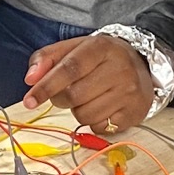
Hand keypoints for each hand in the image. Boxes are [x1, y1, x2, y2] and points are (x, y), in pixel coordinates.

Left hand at [22, 34, 153, 133]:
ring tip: (88, 97)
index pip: (69, 69)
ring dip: (77, 110)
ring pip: (84, 115)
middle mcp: (119, 69)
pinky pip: (98, 127)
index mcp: (101, 47)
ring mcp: (129, 92)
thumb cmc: (101, 57)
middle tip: (66, 91)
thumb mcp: (74, 48)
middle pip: (73, 96)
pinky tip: (102, 106)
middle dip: (60, 98)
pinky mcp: (133, 113)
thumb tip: (30, 79)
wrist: (143, 65)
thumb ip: (47, 58)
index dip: (46, 86)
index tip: (30, 100)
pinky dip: (93, 121)